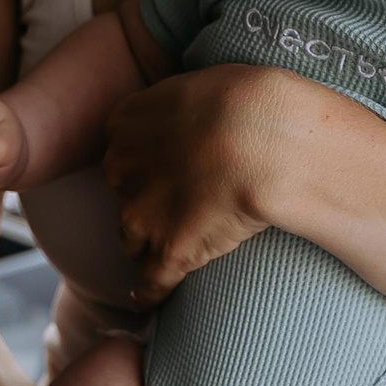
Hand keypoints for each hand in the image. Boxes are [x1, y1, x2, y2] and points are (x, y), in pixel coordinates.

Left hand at [101, 65, 291, 302]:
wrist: (263, 137)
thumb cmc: (246, 101)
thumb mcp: (199, 84)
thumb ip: (180, 108)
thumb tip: (192, 118)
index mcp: (125, 125)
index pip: (124, 153)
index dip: (149, 165)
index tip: (171, 170)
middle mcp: (121, 169)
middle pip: (124, 195)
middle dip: (146, 202)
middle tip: (183, 202)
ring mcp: (141, 214)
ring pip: (133, 240)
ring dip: (149, 244)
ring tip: (174, 249)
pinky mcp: (168, 251)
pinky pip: (150, 284)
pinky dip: (151, 293)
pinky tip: (151, 301)